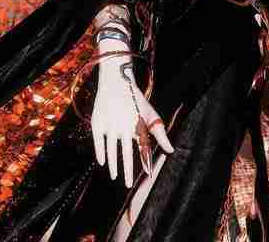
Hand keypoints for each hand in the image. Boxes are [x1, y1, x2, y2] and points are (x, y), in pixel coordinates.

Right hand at [91, 62, 173, 188]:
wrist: (116, 82)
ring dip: (113, 165)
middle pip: (126, 154)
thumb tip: (171, 151)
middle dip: (127, 171)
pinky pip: (98, 142)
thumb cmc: (136, 102)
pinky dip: (100, 152)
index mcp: (138, 125)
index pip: (142, 148)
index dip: (145, 162)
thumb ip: (160, 135)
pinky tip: (102, 162)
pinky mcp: (97, 122)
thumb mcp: (151, 116)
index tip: (148, 175)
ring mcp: (109, 124)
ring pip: (111, 150)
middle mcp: (124, 126)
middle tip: (127, 185)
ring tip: (114, 176)